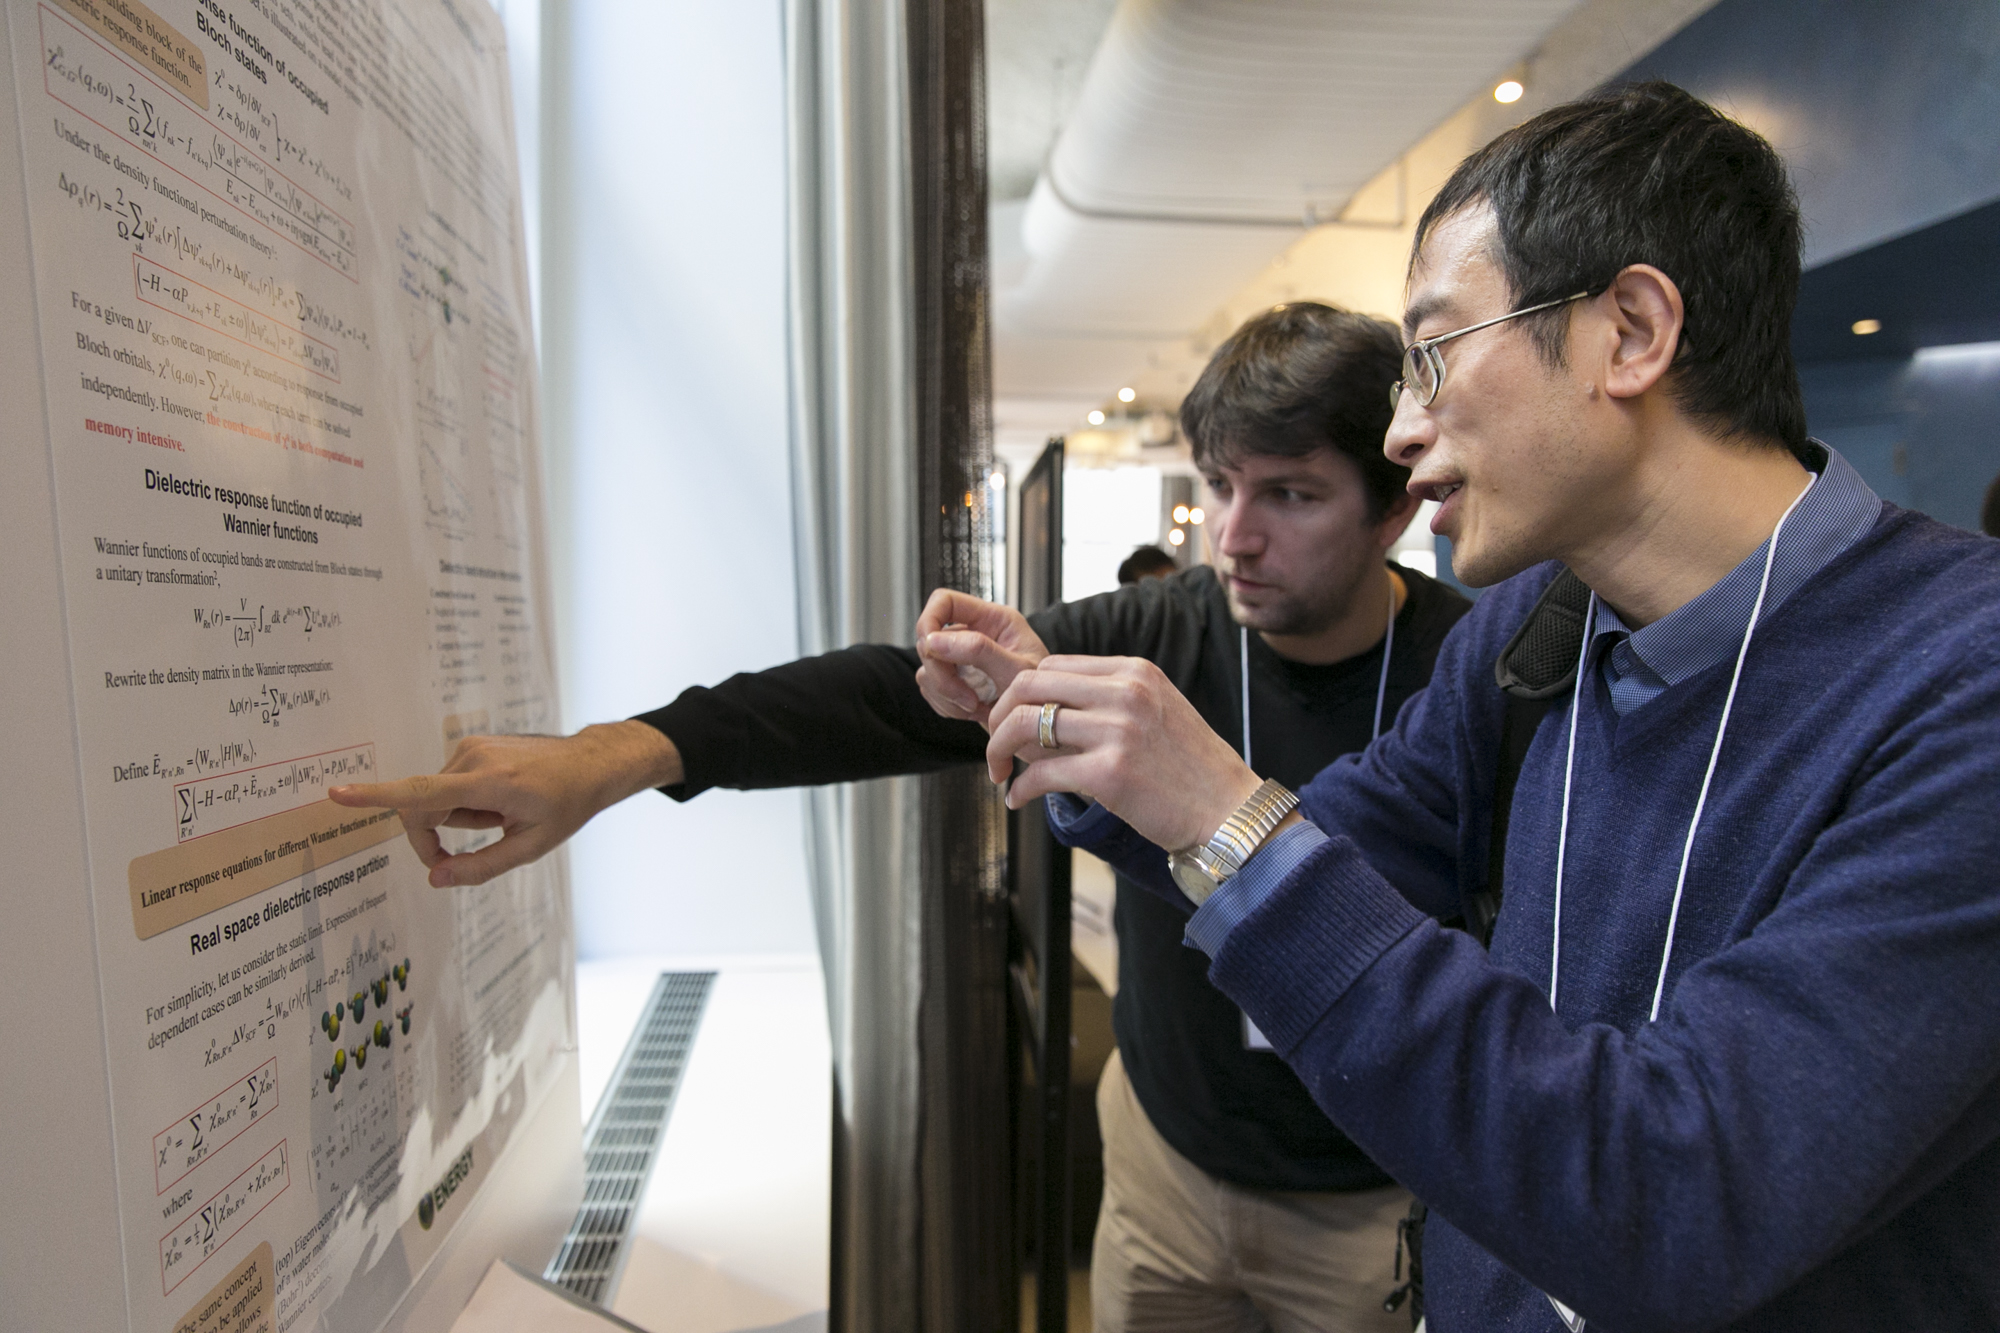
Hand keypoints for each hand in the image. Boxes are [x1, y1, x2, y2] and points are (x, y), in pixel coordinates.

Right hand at [327, 720, 681, 886]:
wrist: (589, 764)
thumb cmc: (565, 806)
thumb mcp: (531, 847)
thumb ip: (482, 867)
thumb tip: (436, 878)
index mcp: (490, 783)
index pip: (422, 792)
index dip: (375, 796)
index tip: (337, 793)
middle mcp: (473, 758)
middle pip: (420, 807)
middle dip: (431, 837)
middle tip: (462, 856)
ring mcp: (471, 747)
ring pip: (434, 798)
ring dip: (456, 819)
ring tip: (500, 816)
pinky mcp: (471, 745)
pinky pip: (446, 783)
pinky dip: (462, 801)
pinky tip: (497, 801)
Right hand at [914, 587, 1048, 729]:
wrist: (1044, 723)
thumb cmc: (1045, 695)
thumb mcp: (1017, 671)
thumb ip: (979, 651)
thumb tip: (934, 640)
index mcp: (992, 619)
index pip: (944, 601)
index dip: (929, 622)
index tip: (933, 651)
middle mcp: (973, 634)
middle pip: (928, 641)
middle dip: (942, 676)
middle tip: (969, 700)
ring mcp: (961, 658)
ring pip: (927, 671)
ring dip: (948, 697)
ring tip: (979, 709)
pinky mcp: (955, 681)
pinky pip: (931, 691)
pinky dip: (948, 707)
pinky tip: (974, 712)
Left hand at [986, 656, 1261, 852]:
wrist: (1229, 811)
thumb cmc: (1191, 770)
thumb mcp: (1157, 711)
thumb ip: (1110, 701)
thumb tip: (1045, 714)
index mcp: (1134, 672)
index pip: (1053, 665)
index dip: (1023, 693)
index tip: (1014, 720)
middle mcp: (1125, 692)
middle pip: (1029, 684)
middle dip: (1000, 714)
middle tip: (996, 745)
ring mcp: (1118, 730)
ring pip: (1026, 723)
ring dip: (999, 750)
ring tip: (1001, 772)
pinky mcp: (1110, 773)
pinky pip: (1041, 773)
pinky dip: (1020, 788)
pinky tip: (1018, 799)